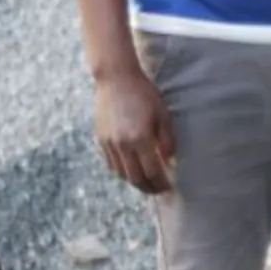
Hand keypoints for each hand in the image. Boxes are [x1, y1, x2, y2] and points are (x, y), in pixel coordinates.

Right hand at [95, 68, 175, 192]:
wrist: (116, 79)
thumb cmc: (144, 94)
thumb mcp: (163, 115)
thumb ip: (167, 140)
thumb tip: (169, 161)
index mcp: (140, 139)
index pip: (152, 172)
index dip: (161, 183)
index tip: (168, 187)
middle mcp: (122, 145)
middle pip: (135, 178)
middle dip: (148, 188)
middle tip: (158, 190)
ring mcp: (109, 143)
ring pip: (121, 174)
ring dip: (135, 182)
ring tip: (146, 183)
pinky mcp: (101, 139)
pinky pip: (111, 164)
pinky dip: (122, 171)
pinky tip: (132, 170)